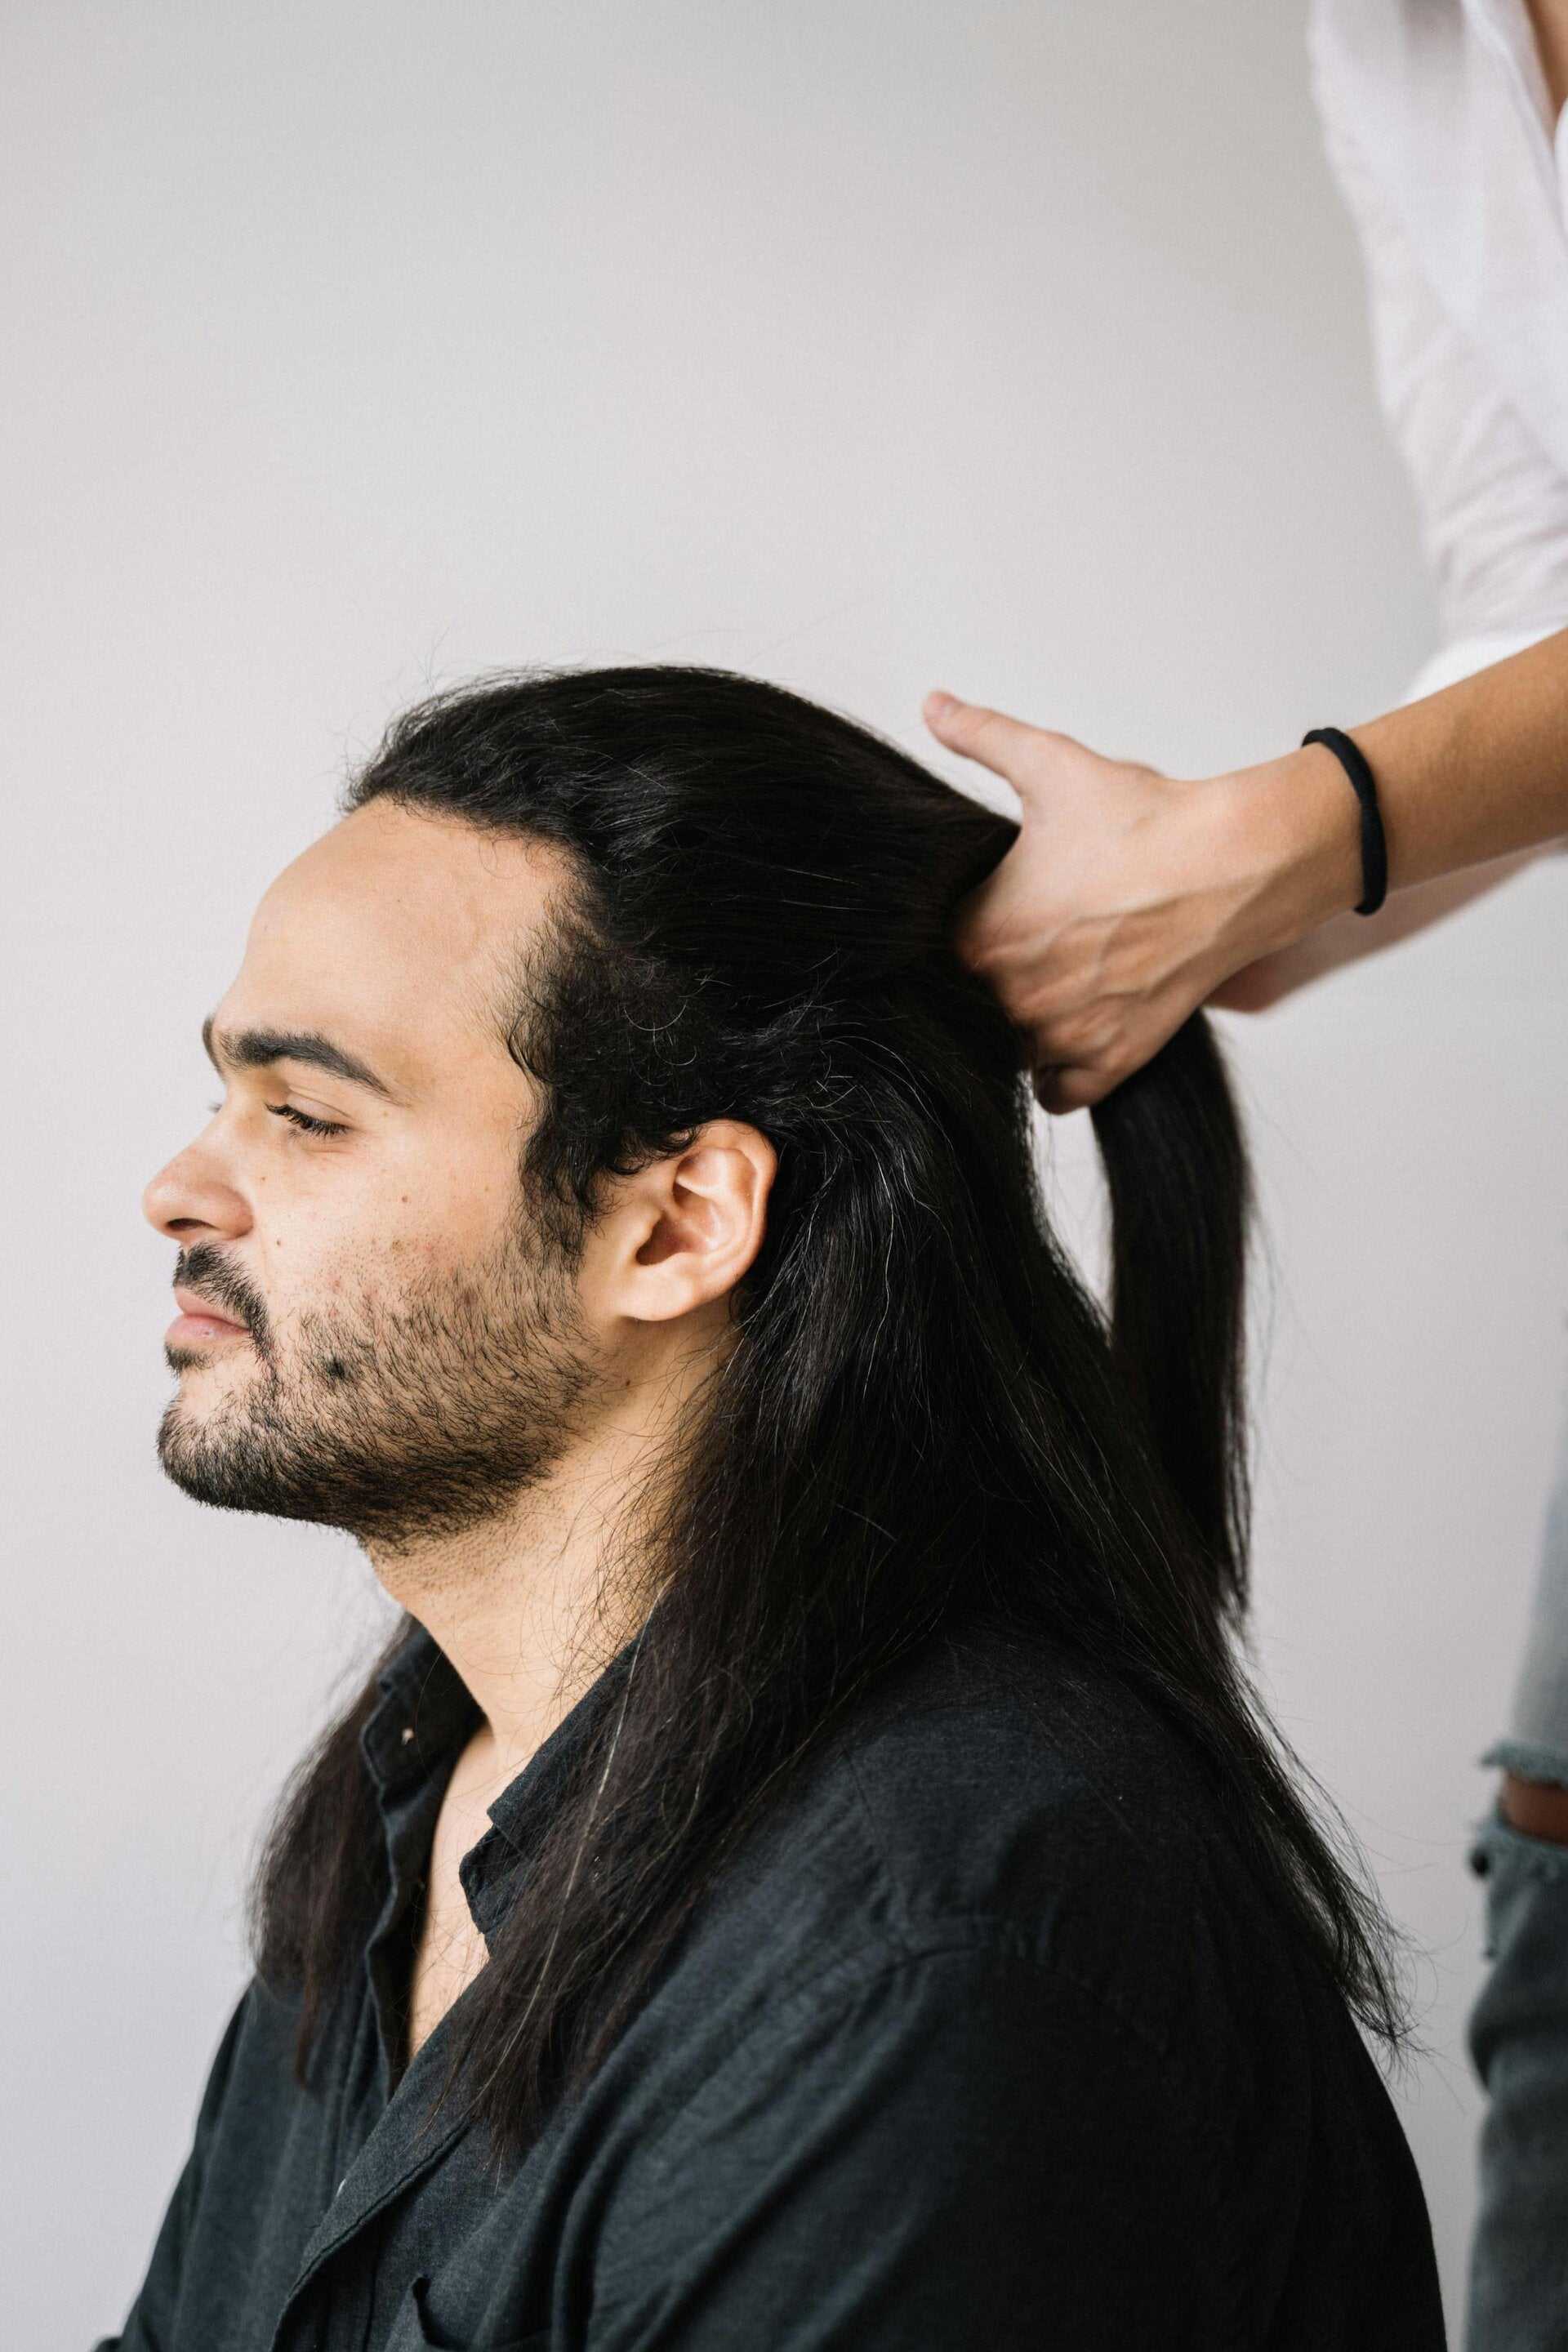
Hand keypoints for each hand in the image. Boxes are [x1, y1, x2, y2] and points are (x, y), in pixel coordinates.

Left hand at [923, 692, 1360, 1108]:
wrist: (1235, 863)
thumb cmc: (1147, 821)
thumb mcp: (1051, 767)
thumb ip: (981, 737)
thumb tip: (933, 705)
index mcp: (981, 938)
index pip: (931, 958)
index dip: (954, 935)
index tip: (982, 914)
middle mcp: (1013, 999)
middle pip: (967, 1008)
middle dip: (986, 981)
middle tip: (1022, 944)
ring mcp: (1063, 1036)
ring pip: (1008, 1051)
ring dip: (1017, 1026)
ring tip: (1049, 980)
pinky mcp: (1111, 1061)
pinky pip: (1057, 1092)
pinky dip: (1057, 1071)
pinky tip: (1070, 1027)